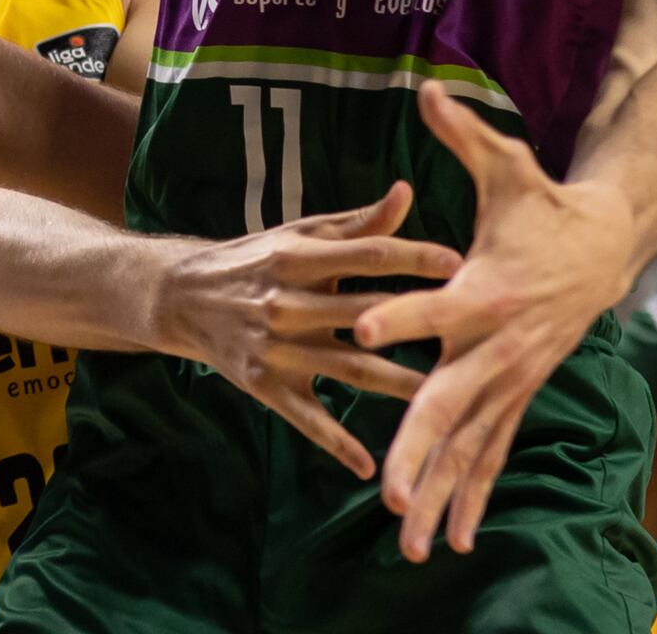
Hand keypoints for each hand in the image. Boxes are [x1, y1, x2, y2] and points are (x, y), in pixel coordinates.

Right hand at [151, 181, 462, 481]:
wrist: (185, 297)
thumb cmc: (258, 258)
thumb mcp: (301, 235)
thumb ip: (358, 223)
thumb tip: (407, 191)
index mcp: (299, 257)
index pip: (368, 255)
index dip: (414, 258)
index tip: (461, 264)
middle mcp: (287, 303)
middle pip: (364, 314)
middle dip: (416, 324)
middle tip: (470, 335)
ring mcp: (276, 349)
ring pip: (348, 369)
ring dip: (396, 385)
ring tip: (445, 398)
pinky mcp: (265, 385)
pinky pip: (307, 419)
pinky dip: (337, 443)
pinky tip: (371, 465)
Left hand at [352, 83, 638, 562]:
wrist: (609, 246)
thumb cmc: (544, 205)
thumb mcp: (509, 165)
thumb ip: (464, 133)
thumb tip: (427, 87)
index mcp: (487, 290)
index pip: (437, 306)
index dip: (401, 317)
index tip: (362, 333)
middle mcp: (499, 345)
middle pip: (452, 402)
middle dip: (420, 449)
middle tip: (391, 494)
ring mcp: (512, 378)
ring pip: (473, 445)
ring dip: (444, 493)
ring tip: (413, 544)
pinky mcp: (518, 394)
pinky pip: (493, 453)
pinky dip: (474, 496)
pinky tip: (454, 540)